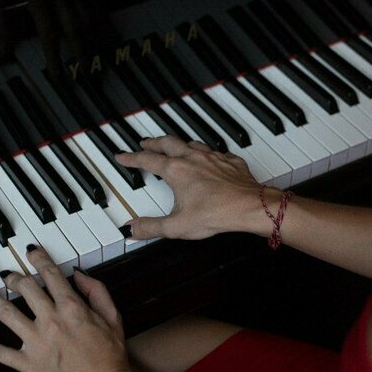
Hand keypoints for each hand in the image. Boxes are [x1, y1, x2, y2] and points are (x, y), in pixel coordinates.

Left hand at [0, 246, 131, 371]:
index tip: (30, 251)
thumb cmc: (111, 357)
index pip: (50, 275)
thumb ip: (97, 291)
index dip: (38, 259)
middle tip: (7, 274)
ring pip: (6, 313)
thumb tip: (79, 275)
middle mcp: (51, 321)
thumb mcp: (113, 317)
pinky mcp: (28, 364)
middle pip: (26, 289)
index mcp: (72, 308)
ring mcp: (36, 342)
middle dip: (14, 277)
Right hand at [115, 135, 261, 240]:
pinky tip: (206, 159)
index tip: (122, 156)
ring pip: (190, 143)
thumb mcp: (176, 226)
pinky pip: (214, 151)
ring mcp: (212, 157)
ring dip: (178, 144)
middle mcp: (192, 158)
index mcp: (176, 171)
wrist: (249, 207)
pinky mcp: (229, 161)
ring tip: (173, 147)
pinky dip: (204, 153)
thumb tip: (132, 229)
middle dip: (153, 143)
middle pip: (167, 143)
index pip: (146, 160)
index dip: (131, 158)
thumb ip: (150, 227)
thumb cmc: (216, 214)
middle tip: (145, 143)